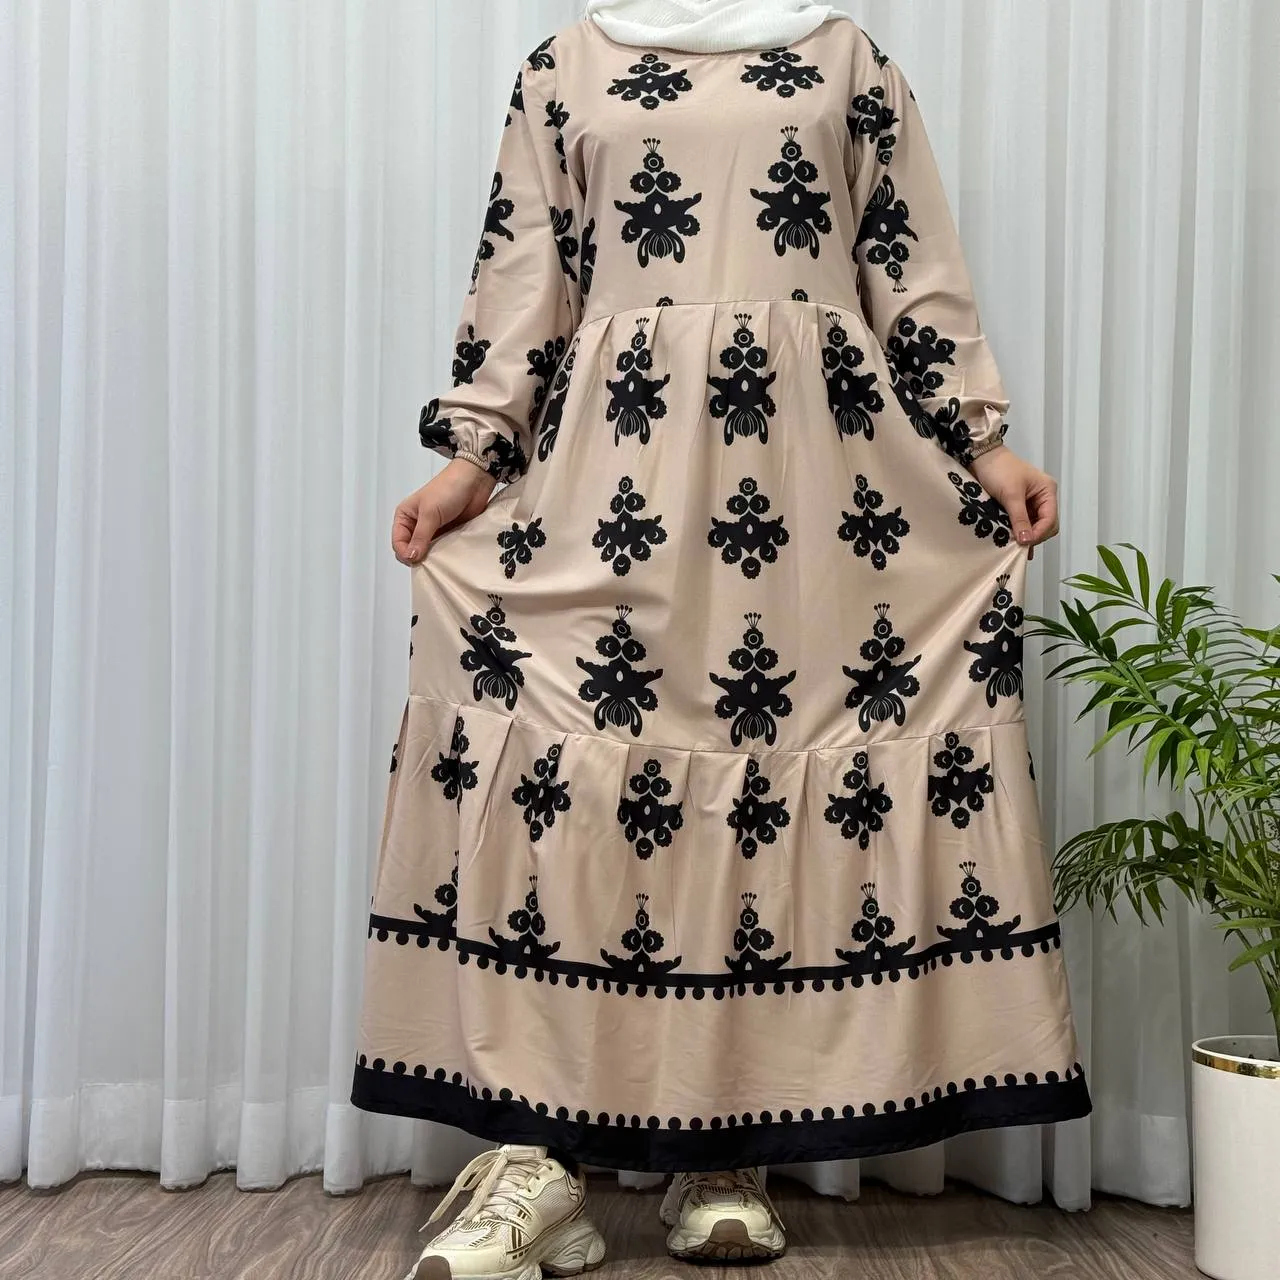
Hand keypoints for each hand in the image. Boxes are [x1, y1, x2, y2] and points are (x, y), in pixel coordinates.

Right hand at [392, 459, 497, 565]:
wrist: (474, 481)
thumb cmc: (448, 487)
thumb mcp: (430, 512)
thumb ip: (420, 536)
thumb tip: (411, 556)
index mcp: (405, 516)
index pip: (398, 542)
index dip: (405, 553)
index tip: (416, 559)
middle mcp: (417, 524)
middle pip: (411, 550)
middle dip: (418, 557)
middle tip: (429, 560)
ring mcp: (433, 530)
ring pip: (427, 552)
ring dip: (433, 557)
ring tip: (441, 558)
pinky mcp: (448, 534)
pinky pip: (443, 550)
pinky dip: (446, 555)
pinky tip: (450, 556)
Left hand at [967, 445, 1058, 560]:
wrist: (980, 457)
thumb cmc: (998, 469)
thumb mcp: (1011, 494)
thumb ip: (1020, 518)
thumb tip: (1026, 541)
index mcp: (1047, 491)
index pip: (1051, 519)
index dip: (1039, 533)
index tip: (1024, 543)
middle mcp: (1042, 498)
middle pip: (1045, 525)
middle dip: (1033, 536)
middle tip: (1017, 546)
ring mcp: (1029, 503)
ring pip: (1032, 526)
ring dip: (1024, 536)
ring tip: (1011, 546)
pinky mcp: (1016, 507)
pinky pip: (1020, 524)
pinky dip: (1016, 532)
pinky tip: (1009, 542)